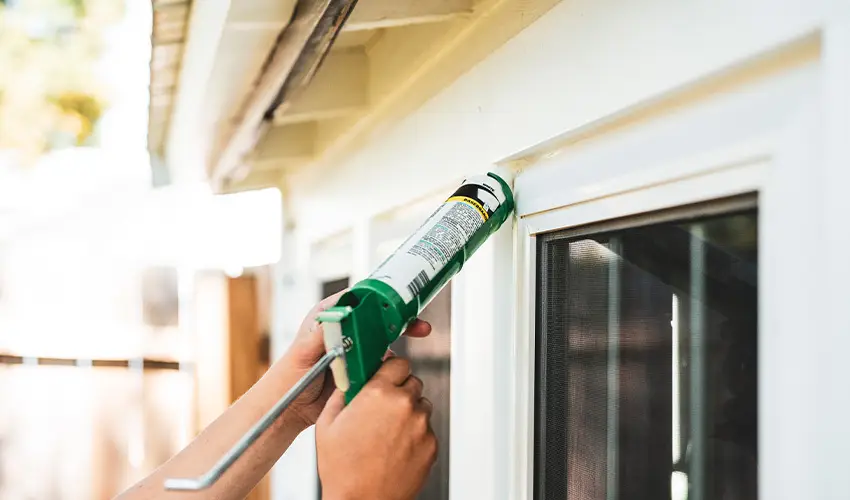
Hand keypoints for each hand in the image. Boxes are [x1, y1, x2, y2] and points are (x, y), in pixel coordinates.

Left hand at [280, 291, 431, 428]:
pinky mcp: (361, 368)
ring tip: (416, 337)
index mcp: (328, 316)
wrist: (290, 409)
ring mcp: (354, 349)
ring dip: (398, 339)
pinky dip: (391, 363)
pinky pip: (381, 362)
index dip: (380, 297)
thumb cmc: (288, 378)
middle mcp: (343, 329)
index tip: (398, 300)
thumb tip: (339, 319)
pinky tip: (397, 366)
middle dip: (399, 317)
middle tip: (418, 324)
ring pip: (382, 338)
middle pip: (377, 316)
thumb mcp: (303, 351)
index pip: (358, 298)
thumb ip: (321, 335)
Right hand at [316, 357, 436, 499]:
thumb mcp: (327, 424)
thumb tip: (350, 378)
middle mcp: (404, 405)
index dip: (390, 369)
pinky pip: (427, 430)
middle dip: (399, 391)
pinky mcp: (431, 444)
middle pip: (412, 382)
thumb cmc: (343, 469)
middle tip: (383, 408)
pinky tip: (396, 448)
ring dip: (408, 412)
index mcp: (378, 393)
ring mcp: (421, 425)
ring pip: (421, 406)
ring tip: (388, 433)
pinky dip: (415, 435)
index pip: (398, 362)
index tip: (386, 375)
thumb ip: (342, 393)